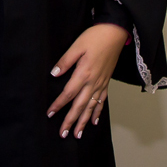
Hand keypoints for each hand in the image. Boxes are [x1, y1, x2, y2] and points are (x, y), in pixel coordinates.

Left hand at [46, 23, 128, 138]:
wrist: (115, 33)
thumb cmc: (95, 37)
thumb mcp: (77, 46)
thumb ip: (65, 61)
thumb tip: (54, 74)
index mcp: (84, 73)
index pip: (68, 94)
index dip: (59, 105)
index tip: (50, 114)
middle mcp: (93, 82)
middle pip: (80, 106)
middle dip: (71, 121)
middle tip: (63, 134)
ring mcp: (101, 83)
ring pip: (91, 107)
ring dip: (84, 121)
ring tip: (77, 134)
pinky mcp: (107, 82)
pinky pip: (102, 101)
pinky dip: (98, 112)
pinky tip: (95, 121)